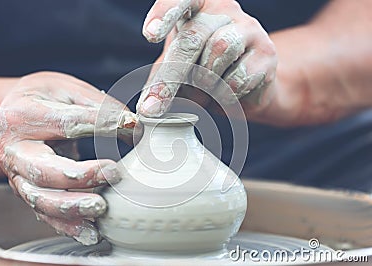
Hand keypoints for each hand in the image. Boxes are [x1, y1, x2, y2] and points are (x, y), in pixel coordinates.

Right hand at [0, 72, 135, 244]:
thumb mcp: (69, 90)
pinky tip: (90, 231)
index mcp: (24, 115)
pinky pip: (44, 213)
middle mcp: (15, 149)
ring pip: (42, 199)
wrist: (15, 110)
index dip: (102, 125)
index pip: (67, 124)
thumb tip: (134, 125)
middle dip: (82, 176)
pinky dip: (67, 225)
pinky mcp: (26, 190)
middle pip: (45, 171)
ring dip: (73, 208)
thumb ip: (99, 106)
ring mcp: (17, 175)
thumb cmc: (45, 98)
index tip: (132, 127)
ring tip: (101, 208)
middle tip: (114, 173)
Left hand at [137, 0, 276, 116]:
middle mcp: (224, 10)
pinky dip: (224, 93)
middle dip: (172, 75)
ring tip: (201, 93)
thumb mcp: (176, 69)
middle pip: (195, 36)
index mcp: (197, 6)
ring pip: (219, 50)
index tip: (149, 35)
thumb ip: (160, 80)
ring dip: (203, 81)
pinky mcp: (267, 53)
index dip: (165, 13)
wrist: (246, 86)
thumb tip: (146, 109)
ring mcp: (249, 28)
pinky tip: (224, 93)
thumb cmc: (204, 70)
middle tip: (154, 106)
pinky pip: (239, 76)